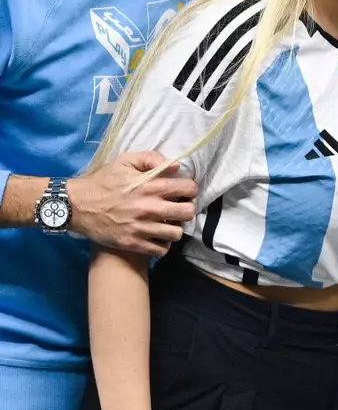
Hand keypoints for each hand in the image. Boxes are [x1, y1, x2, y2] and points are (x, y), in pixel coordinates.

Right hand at [70, 152, 197, 256]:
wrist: (76, 206)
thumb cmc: (103, 182)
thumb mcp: (125, 161)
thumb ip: (152, 159)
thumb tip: (175, 166)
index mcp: (149, 186)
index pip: (188, 189)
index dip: (190, 189)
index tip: (185, 191)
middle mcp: (148, 208)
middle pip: (188, 212)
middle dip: (187, 209)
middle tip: (180, 208)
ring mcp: (140, 228)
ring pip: (177, 233)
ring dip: (176, 228)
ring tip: (169, 223)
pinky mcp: (132, 243)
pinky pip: (161, 250)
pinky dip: (163, 245)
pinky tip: (158, 237)